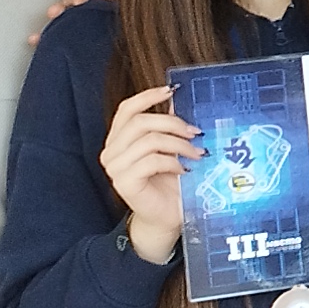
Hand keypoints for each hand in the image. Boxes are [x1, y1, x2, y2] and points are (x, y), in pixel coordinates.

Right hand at [99, 85, 199, 264]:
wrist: (167, 216)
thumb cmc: (170, 182)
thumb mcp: (172, 148)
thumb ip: (170, 127)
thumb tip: (180, 100)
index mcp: (119, 139)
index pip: (127, 109)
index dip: (148, 97)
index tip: (170, 91)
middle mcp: (112, 151)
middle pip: (140, 122)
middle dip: (172, 123)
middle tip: (195, 132)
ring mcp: (115, 168)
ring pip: (148, 140)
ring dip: (179, 145)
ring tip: (196, 154)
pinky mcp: (124, 182)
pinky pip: (151, 161)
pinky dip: (173, 163)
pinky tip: (184, 170)